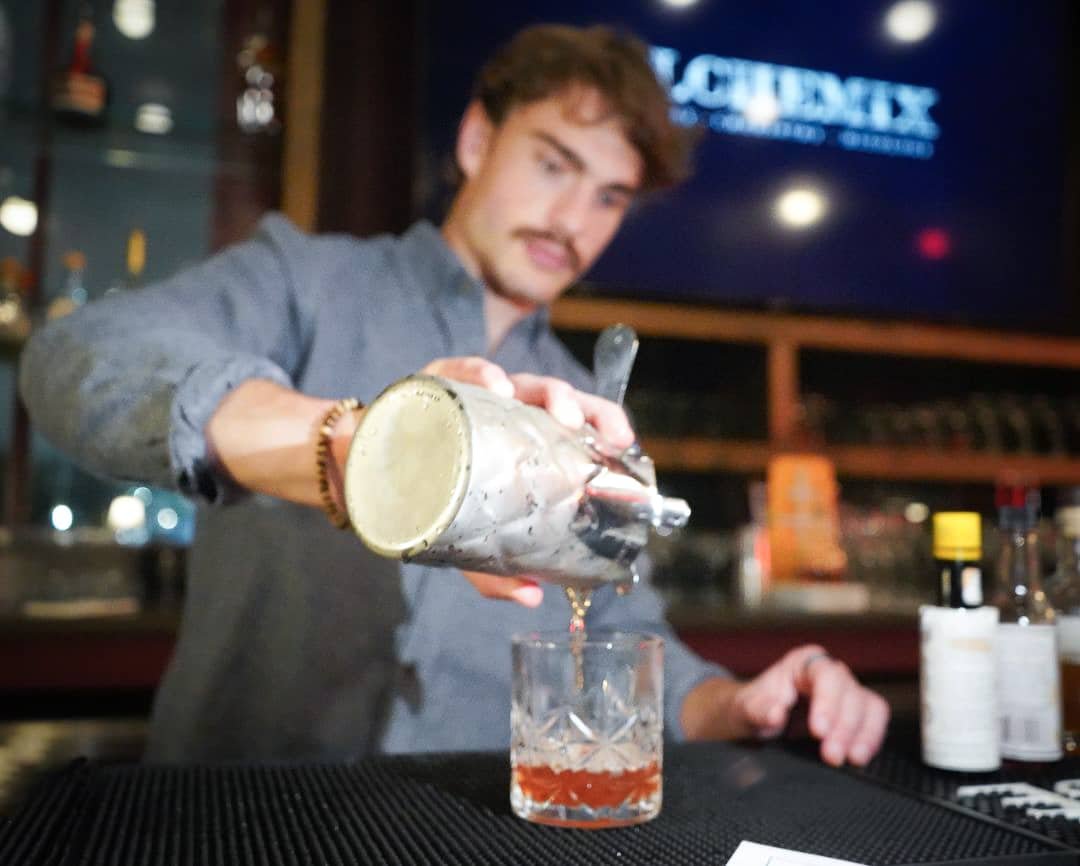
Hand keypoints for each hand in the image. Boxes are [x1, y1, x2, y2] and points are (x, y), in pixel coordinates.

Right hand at [420, 356, 634, 606]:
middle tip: (593, 430)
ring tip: (557, 414)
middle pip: (558, 399)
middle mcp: (508, 412)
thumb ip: (495, 570)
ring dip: (548, 393)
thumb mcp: (466, 539)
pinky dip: (483, 374)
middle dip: (585, 408)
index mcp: (525, 439)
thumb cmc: (429, 500)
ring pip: (523, 381)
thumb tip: (533, 597)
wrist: (359, 476)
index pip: (574, 424)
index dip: (604, 425)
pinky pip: (463, 370)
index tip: (624, 442)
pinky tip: (497, 386)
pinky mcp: (436, 383)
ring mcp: (474, 396)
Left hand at [682, 644, 889, 766]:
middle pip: (850, 693)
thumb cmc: (754, 706)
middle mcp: (830, 673)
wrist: (757, 718)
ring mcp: (846, 692)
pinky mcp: (856, 712)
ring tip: (850, 759)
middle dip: (844, 727)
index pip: (826, 675)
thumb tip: (776, 714)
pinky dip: (870, 739)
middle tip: (831, 755)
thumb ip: (758, 709)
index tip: (818, 731)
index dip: (827, 702)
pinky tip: (859, 757)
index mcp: (804, 662)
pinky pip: (874, 720)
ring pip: (868, 706)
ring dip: (862, 735)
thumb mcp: (747, 708)